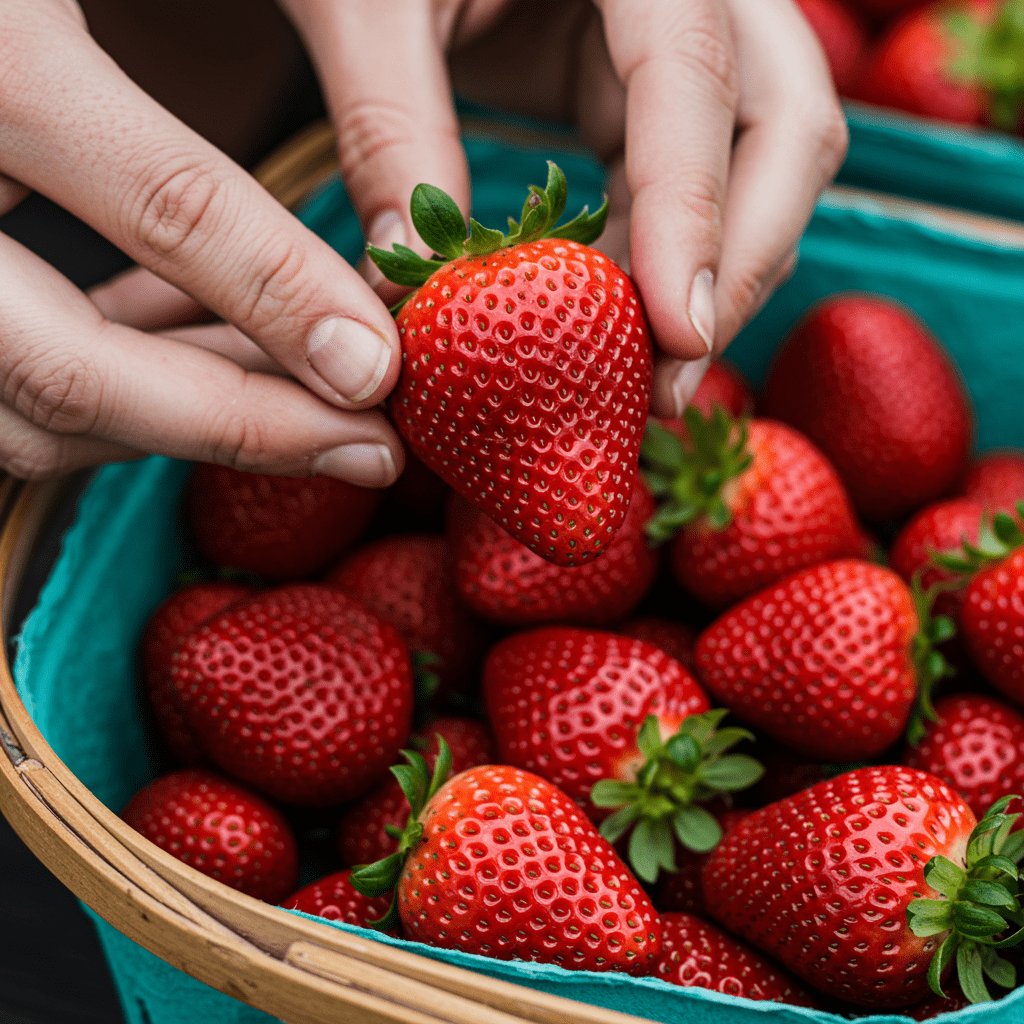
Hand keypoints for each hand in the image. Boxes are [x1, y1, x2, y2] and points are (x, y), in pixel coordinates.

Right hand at [0, 0, 404, 484]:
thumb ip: (332, 90)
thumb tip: (408, 249)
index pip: (169, 207)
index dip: (288, 308)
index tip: (383, 377)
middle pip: (58, 375)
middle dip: (228, 428)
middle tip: (359, 445)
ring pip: (22, 397)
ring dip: (178, 414)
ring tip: (305, 397)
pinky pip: (4, 356)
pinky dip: (109, 374)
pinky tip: (202, 348)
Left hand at [281, 0, 845, 415]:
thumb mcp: (362, 3)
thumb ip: (387, 127)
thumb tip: (408, 287)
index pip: (695, 73)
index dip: (693, 210)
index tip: (678, 334)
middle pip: (784, 129)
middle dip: (739, 268)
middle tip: (670, 386)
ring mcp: (684, 42)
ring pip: (756, 173)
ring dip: (706, 286)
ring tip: (636, 384)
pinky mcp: (647, 92)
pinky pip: (687, 189)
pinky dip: (658, 267)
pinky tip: (607, 331)